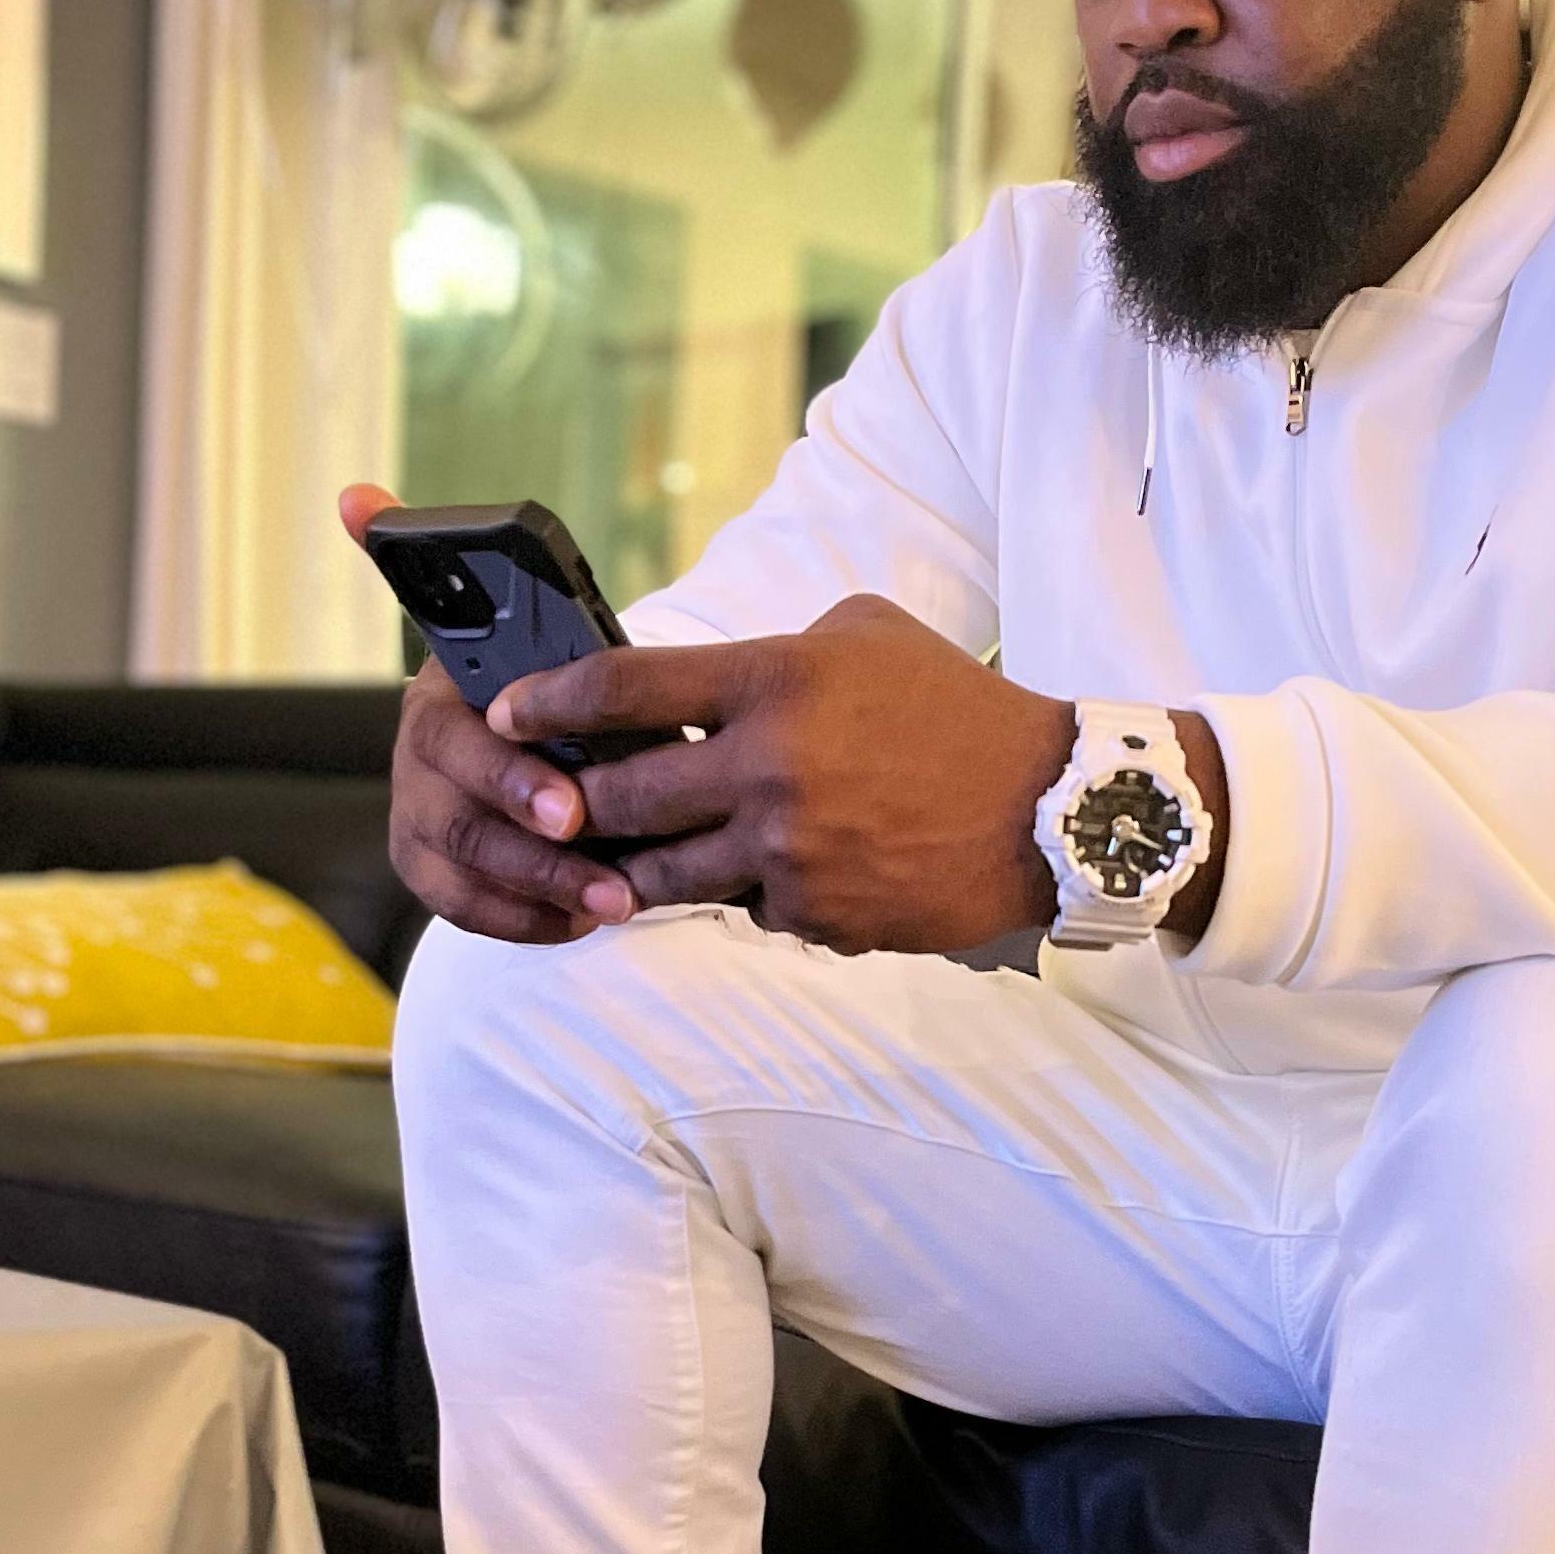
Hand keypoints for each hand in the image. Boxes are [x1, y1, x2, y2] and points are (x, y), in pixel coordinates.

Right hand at [341, 483, 622, 944]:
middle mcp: (419, 752)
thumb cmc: (565, 689)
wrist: (550, 740)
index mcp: (443, 689)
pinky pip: (467, 908)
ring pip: (467, 863)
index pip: (452, 729)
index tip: (566, 808)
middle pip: (462, 808)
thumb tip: (352, 497)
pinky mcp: (426, 868)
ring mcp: (418, 814)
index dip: (508, 772)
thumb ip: (512, 601)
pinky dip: (527, 918)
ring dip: (544, 886)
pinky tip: (583, 919)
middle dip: (536, 839)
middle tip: (604, 861)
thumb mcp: (557, 643)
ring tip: (617, 900)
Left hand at [489, 594, 1077, 953]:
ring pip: (664, 875)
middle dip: (575, 806)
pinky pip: (747, 912)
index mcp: (774, 681)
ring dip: (636, 869)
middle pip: (622, 797)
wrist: (1047, 810)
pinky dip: (748, 897)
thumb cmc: (956, 709)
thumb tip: (694, 684)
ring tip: (622, 862)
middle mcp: (769, 768)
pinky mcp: (817, 917)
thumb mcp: (864, 635)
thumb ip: (770, 654)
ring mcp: (789, 852)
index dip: (548, 700)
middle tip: (555, 807)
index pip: (623, 689)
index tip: (507, 712)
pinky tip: (777, 877)